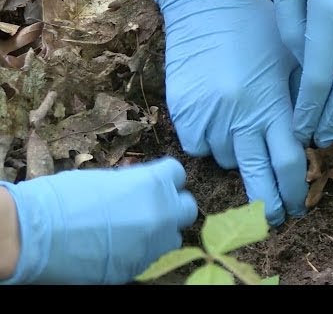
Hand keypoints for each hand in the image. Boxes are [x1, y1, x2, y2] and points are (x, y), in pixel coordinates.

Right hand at [0, 157, 196, 283]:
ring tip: (137, 229)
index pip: (177, 173)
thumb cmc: (65, 198)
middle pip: (187, 208)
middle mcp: (161, 213)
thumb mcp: (106, 179)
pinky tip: (122, 246)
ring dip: (162, 231)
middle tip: (154, 205)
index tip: (157, 180)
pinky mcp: (138, 268)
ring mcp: (152, 244)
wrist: (37, 235)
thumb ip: (133, 182)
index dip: (167, 177)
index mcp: (153, 184)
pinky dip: (143, 250)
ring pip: (173, 237)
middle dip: (173, 205)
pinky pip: (152, 257)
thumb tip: (140, 183)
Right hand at [143, 0, 307, 225]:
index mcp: (271, 105)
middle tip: (273, 219)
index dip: (294, 191)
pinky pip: (198, 145)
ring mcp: (207, 117)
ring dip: (238, 158)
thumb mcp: (290, 60)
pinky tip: (217, 123)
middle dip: (267, 205)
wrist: (206, 6)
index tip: (297, 204)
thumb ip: (299, 103)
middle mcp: (239, 118)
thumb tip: (306, 139)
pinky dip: (210, 143)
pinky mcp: (183, 113)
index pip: (288, 163)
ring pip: (225, 160)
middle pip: (256, 177)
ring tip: (241, 135)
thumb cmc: (255, 27)